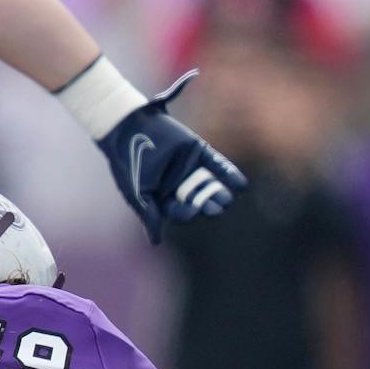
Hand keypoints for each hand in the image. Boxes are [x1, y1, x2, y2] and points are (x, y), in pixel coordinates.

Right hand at [97, 71, 247, 243]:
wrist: (129, 125)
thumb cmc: (128, 161)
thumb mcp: (136, 192)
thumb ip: (149, 215)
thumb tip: (155, 243)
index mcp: (163, 198)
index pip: (180, 212)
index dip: (187, 213)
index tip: (192, 211)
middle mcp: (179, 185)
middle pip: (198, 201)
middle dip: (207, 206)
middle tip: (216, 209)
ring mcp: (190, 168)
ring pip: (209, 185)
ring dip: (219, 193)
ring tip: (227, 199)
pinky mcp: (199, 151)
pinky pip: (217, 165)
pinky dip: (229, 174)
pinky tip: (240, 185)